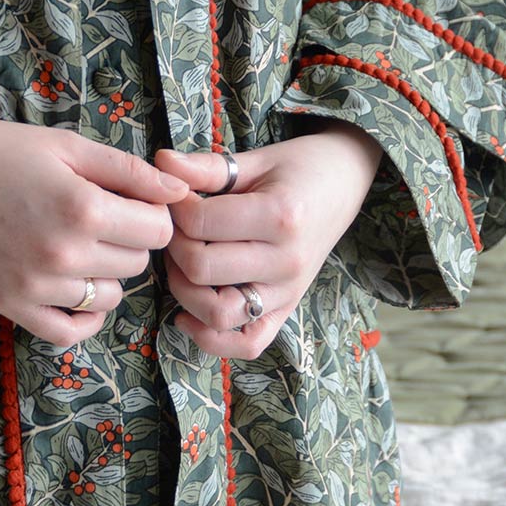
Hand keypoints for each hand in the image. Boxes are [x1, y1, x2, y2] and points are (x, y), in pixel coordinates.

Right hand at [0, 112, 189, 347]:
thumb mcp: (66, 145)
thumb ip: (128, 171)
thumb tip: (181, 191)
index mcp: (83, 208)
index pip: (157, 231)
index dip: (151, 213)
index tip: (129, 200)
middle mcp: (64, 254)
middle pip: (136, 263)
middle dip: (129, 239)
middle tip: (99, 215)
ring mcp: (37, 286)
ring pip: (108, 296)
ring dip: (106, 272)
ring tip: (80, 243)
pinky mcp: (11, 306)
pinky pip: (69, 332)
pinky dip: (84, 317)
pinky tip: (78, 290)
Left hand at [154, 119, 383, 358]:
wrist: (344, 185)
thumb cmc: (298, 168)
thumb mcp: (255, 160)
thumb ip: (206, 167)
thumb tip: (161, 161)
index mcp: (279, 216)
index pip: (199, 224)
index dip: (175, 208)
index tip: (177, 196)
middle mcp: (285, 261)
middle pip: (201, 269)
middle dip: (174, 246)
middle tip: (177, 227)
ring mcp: (288, 292)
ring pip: (217, 314)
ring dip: (184, 291)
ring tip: (182, 262)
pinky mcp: (286, 311)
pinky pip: (247, 344)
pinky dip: (211, 339)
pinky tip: (188, 314)